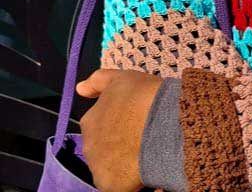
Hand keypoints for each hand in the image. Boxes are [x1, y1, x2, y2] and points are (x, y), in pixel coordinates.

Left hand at [76, 69, 162, 191]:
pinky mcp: (110, 185)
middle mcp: (88, 144)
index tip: (134, 125)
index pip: (99, 127)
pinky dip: (128, 182)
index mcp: (90, 120)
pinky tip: (143, 173)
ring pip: (108, 168)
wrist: (163, 121)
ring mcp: (98, 166)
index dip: (117, 127)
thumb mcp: (122, 78)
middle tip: (140, 141)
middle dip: (116, 146)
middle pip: (102, 149)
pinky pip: (117, 186)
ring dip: (121, 164)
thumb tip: (79, 89)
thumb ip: (99, 81)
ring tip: (144, 157)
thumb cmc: (144, 96)